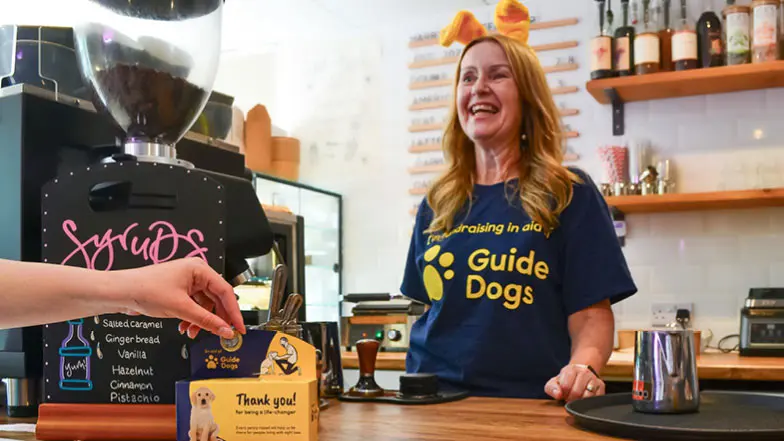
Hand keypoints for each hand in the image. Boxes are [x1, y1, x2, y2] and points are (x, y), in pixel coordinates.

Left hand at [113, 257, 244, 338]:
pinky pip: (194, 306)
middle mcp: (196, 273)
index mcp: (199, 269)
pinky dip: (192, 318)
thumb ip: (206, 321)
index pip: (225, 291)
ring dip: (202, 320)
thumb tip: (225, 330)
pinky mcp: (179, 290)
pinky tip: (185, 327)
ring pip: (205, 304)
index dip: (234, 312)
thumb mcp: (180, 308)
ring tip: (193, 332)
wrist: (120, 292)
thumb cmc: (145, 289)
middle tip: (221, 334)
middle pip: (216, 298)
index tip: (239, 328)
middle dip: (216, 318)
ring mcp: (187, 281)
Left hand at [545, 364, 604, 402]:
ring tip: (577, 398)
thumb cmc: (565, 380)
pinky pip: (596, 398)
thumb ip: (551, 388)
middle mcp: (584, 372)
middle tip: (570, 397)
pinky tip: (585, 398)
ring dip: (580, 401)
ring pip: (587, 396)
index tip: (563, 393)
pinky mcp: (601, 386)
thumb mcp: (554, 382)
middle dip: (571, 399)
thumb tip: (558, 395)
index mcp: (571, 369)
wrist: (580, 373)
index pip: (565, 386)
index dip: (563, 394)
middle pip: (576, 392)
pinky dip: (589, 402)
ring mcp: (594, 378)